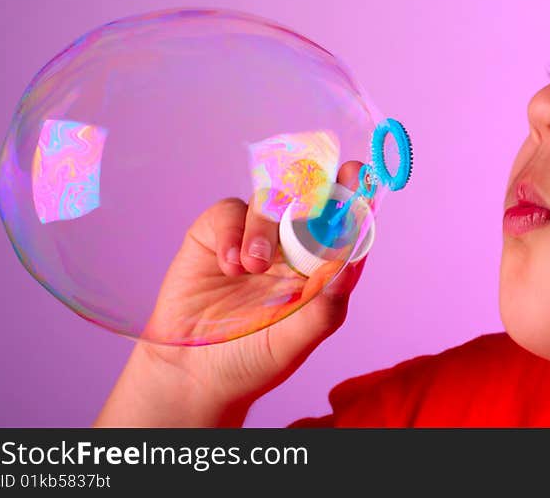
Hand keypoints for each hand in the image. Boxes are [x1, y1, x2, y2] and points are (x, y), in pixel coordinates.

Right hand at [95, 161, 369, 426]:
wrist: (191, 374)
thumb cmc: (252, 360)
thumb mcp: (295, 341)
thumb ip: (326, 307)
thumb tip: (352, 265)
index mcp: (319, 267)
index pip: (342, 223)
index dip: (352, 195)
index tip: (358, 175)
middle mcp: (291, 247)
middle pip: (308, 198)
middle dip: (316, 185)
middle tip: (319, 185)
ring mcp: (254, 237)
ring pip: (269, 201)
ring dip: (265, 226)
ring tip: (253, 266)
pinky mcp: (216, 235)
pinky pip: (230, 211)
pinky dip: (232, 232)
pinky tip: (229, 265)